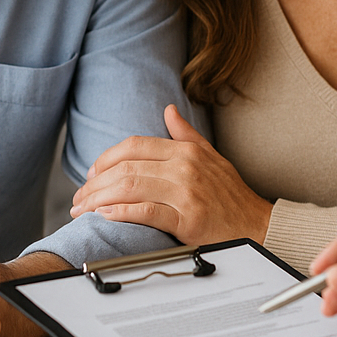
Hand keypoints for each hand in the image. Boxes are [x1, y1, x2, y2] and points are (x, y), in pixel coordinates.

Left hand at [71, 105, 272, 244]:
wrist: (258, 225)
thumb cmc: (231, 194)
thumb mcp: (211, 156)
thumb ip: (186, 134)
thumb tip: (168, 110)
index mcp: (185, 151)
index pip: (134, 146)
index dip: (105, 159)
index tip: (91, 175)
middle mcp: (184, 167)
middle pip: (125, 168)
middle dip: (94, 184)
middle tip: (78, 198)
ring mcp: (186, 193)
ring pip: (130, 187)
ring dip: (99, 199)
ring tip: (83, 210)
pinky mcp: (188, 219)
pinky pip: (147, 212)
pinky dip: (122, 213)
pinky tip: (106, 217)